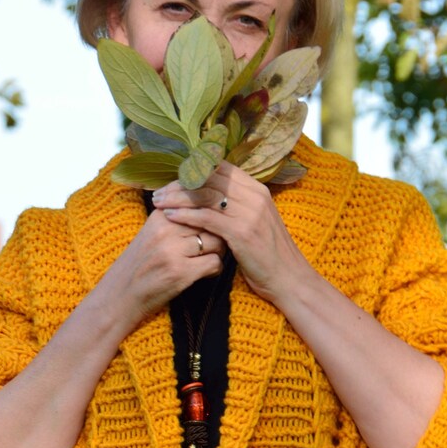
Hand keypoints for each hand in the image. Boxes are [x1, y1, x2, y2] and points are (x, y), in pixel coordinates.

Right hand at [109, 208, 225, 321]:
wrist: (120, 295)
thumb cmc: (139, 265)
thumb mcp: (151, 233)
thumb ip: (174, 219)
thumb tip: (207, 208)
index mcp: (160, 216)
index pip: (199, 204)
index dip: (210, 216)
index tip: (209, 226)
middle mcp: (166, 230)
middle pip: (210, 222)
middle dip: (216, 234)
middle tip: (212, 247)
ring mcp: (173, 251)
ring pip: (216, 241)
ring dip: (218, 252)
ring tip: (208, 259)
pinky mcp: (180, 272)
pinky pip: (214, 262)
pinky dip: (215, 269)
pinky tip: (205, 273)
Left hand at [150, 161, 306, 305]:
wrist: (288, 278)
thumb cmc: (268, 254)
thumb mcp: (255, 222)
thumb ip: (238, 206)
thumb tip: (211, 196)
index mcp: (258, 190)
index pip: (220, 168)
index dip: (194, 171)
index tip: (174, 180)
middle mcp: (254, 196)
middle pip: (209, 178)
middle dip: (180, 183)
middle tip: (159, 191)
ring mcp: (249, 213)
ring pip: (205, 195)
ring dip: (177, 198)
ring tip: (158, 202)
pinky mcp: (241, 232)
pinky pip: (206, 217)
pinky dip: (185, 215)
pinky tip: (169, 216)